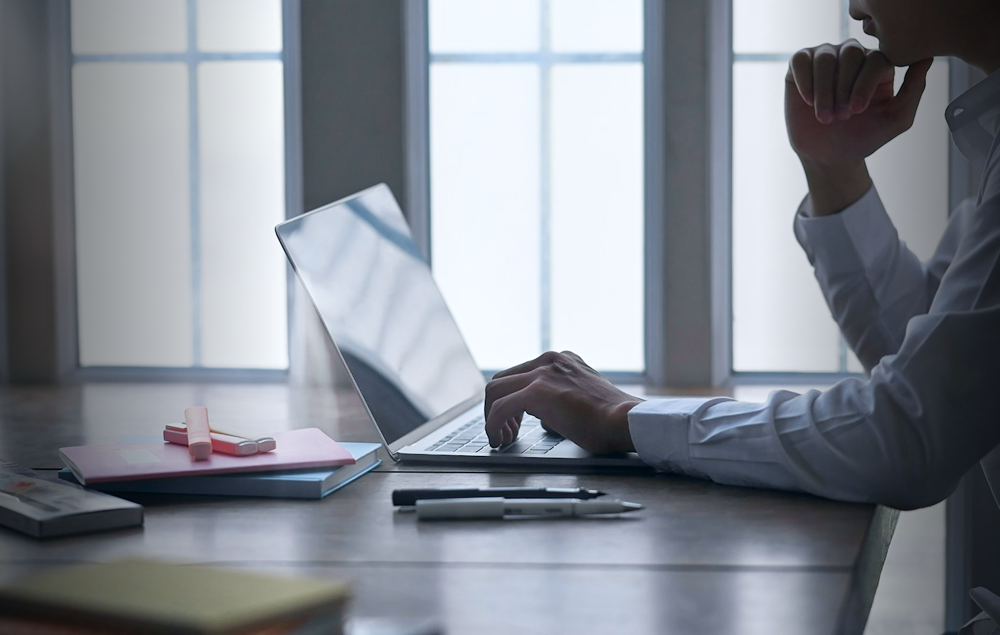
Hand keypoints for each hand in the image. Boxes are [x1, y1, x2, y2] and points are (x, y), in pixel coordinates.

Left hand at [483, 351, 642, 453]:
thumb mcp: (584, 397)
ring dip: (493, 416)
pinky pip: (500, 408)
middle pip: (502, 380)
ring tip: (502, 438)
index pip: (521, 374)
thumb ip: (562, 399)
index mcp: (561, 360)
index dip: (511, 400)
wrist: (625, 420)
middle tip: (506, 432)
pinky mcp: (536, 391)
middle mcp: (549, 360)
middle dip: (497, 407)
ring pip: (495, 390)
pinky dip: (493, 425)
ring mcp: (542, 373)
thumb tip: (546, 417)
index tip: (514, 421)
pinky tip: (499, 439)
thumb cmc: (612, 417)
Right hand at [785, 40, 930, 163]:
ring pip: (824, 56)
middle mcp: (852, 56)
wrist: (828, 156)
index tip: (858, 111)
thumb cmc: (863, 138)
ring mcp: (825, 59)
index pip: (876, 57)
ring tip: (824, 115)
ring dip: (824, 90)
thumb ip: (914, 90)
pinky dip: (805, 82)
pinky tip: (808, 102)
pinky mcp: (800, 67)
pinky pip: (800, 60)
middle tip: (842, 116)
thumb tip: (926, 58)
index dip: (865, 83)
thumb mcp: (896, 120)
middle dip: (844, 87)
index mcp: (877, 65)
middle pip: (850, 52)